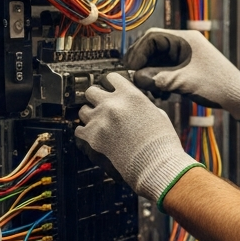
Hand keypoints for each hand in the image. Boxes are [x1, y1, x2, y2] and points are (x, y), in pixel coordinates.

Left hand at [76, 72, 202, 208]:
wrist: (156, 163)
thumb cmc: (161, 142)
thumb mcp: (157, 114)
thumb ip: (140, 105)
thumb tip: (134, 105)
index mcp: (130, 95)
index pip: (111, 77)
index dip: (110, 83)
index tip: (109, 87)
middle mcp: (112, 104)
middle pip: (91, 91)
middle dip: (96, 98)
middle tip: (101, 106)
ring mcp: (100, 120)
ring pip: (82, 110)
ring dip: (90, 115)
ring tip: (98, 122)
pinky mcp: (93, 137)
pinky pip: (79, 130)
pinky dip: (84, 132)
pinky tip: (92, 134)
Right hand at [123, 28, 239, 121]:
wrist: (237, 96)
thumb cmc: (218, 85)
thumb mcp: (185, 82)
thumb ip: (159, 78)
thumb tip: (136, 78)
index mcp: (185, 39)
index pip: (152, 37)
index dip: (138, 52)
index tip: (131, 69)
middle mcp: (183, 45)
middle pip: (151, 49)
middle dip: (141, 65)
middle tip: (135, 80)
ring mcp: (183, 56)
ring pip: (156, 61)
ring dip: (149, 75)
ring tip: (150, 90)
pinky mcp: (184, 68)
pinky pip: (163, 70)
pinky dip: (157, 80)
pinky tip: (160, 93)